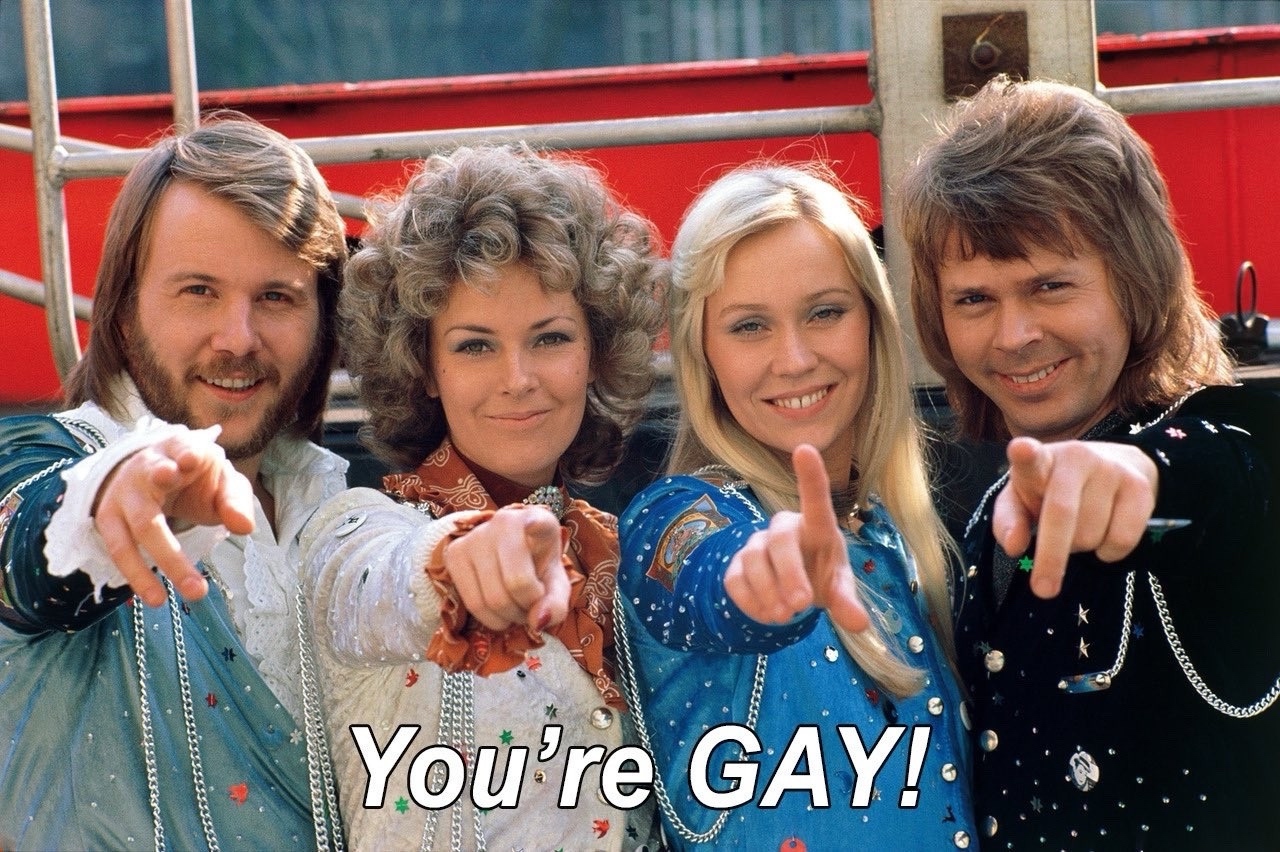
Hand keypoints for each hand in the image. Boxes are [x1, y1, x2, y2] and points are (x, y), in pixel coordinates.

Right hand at [93, 432, 254, 606]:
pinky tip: (152, 596)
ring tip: (162, 601)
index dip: (184, 456)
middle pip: (152, 513)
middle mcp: (144, 471)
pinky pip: (118, 548)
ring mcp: (123, 495)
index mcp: (178, 451)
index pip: (180, 450)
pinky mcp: (109, 516)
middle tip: (194, 587)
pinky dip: (134, 573)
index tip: (190, 462)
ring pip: (133, 534)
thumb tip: (244, 527)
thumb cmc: (195, 476)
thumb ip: (235, 500)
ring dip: (148, 570)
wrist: (157, 465)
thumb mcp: (222, 480)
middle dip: (170, 551)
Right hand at [442, 505, 570, 632]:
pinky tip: (498, 610)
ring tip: (516, 610)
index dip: (534, 524)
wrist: (509, 559)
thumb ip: (556, 605)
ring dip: (509, 618)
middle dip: (527, 610)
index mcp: (539, 521)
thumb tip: (537, 622)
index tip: (533, 524)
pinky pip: (472, 603)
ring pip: (491, 598)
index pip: (535, 521)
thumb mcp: (556, 586)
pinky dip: (490, 619)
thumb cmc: (538, 569)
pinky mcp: (455, 553)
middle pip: (516, 583)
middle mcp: (504, 522)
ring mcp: (475, 536)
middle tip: (530, 609)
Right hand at [724, 444, 868, 633]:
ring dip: (770, 591)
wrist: (790, 593)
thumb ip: (847, 602)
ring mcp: (757, 545)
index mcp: (816, 528)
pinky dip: (752, 601)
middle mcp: (784, 529)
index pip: (815, 499)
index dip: (811, 476)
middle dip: (790, 572)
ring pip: (756, 561)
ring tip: (786, 616)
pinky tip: (767, 616)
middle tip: (802, 605)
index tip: (805, 449)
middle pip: (781, 539)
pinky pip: (736, 579)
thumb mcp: (838, 589)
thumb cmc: (821, 577)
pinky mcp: (737, 566)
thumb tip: (860, 624)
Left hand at [994, 437, 1157, 598]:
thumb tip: (1015, 547)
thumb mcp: (1023, 499)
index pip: (1030, 457)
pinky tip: (1104, 534)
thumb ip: (1008, 521)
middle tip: (1043, 590)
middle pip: (1061, 515)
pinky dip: (1109, 552)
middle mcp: (1075, 457)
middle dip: (1051, 557)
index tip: (1020, 450)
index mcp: (1039, 460)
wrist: (1115, 464)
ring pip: (1090, 534)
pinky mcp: (1139, 487)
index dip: (1024, 454)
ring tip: (1080, 528)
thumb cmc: (1053, 488)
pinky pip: (1121, 540)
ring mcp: (1110, 469)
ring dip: (1081, 547)